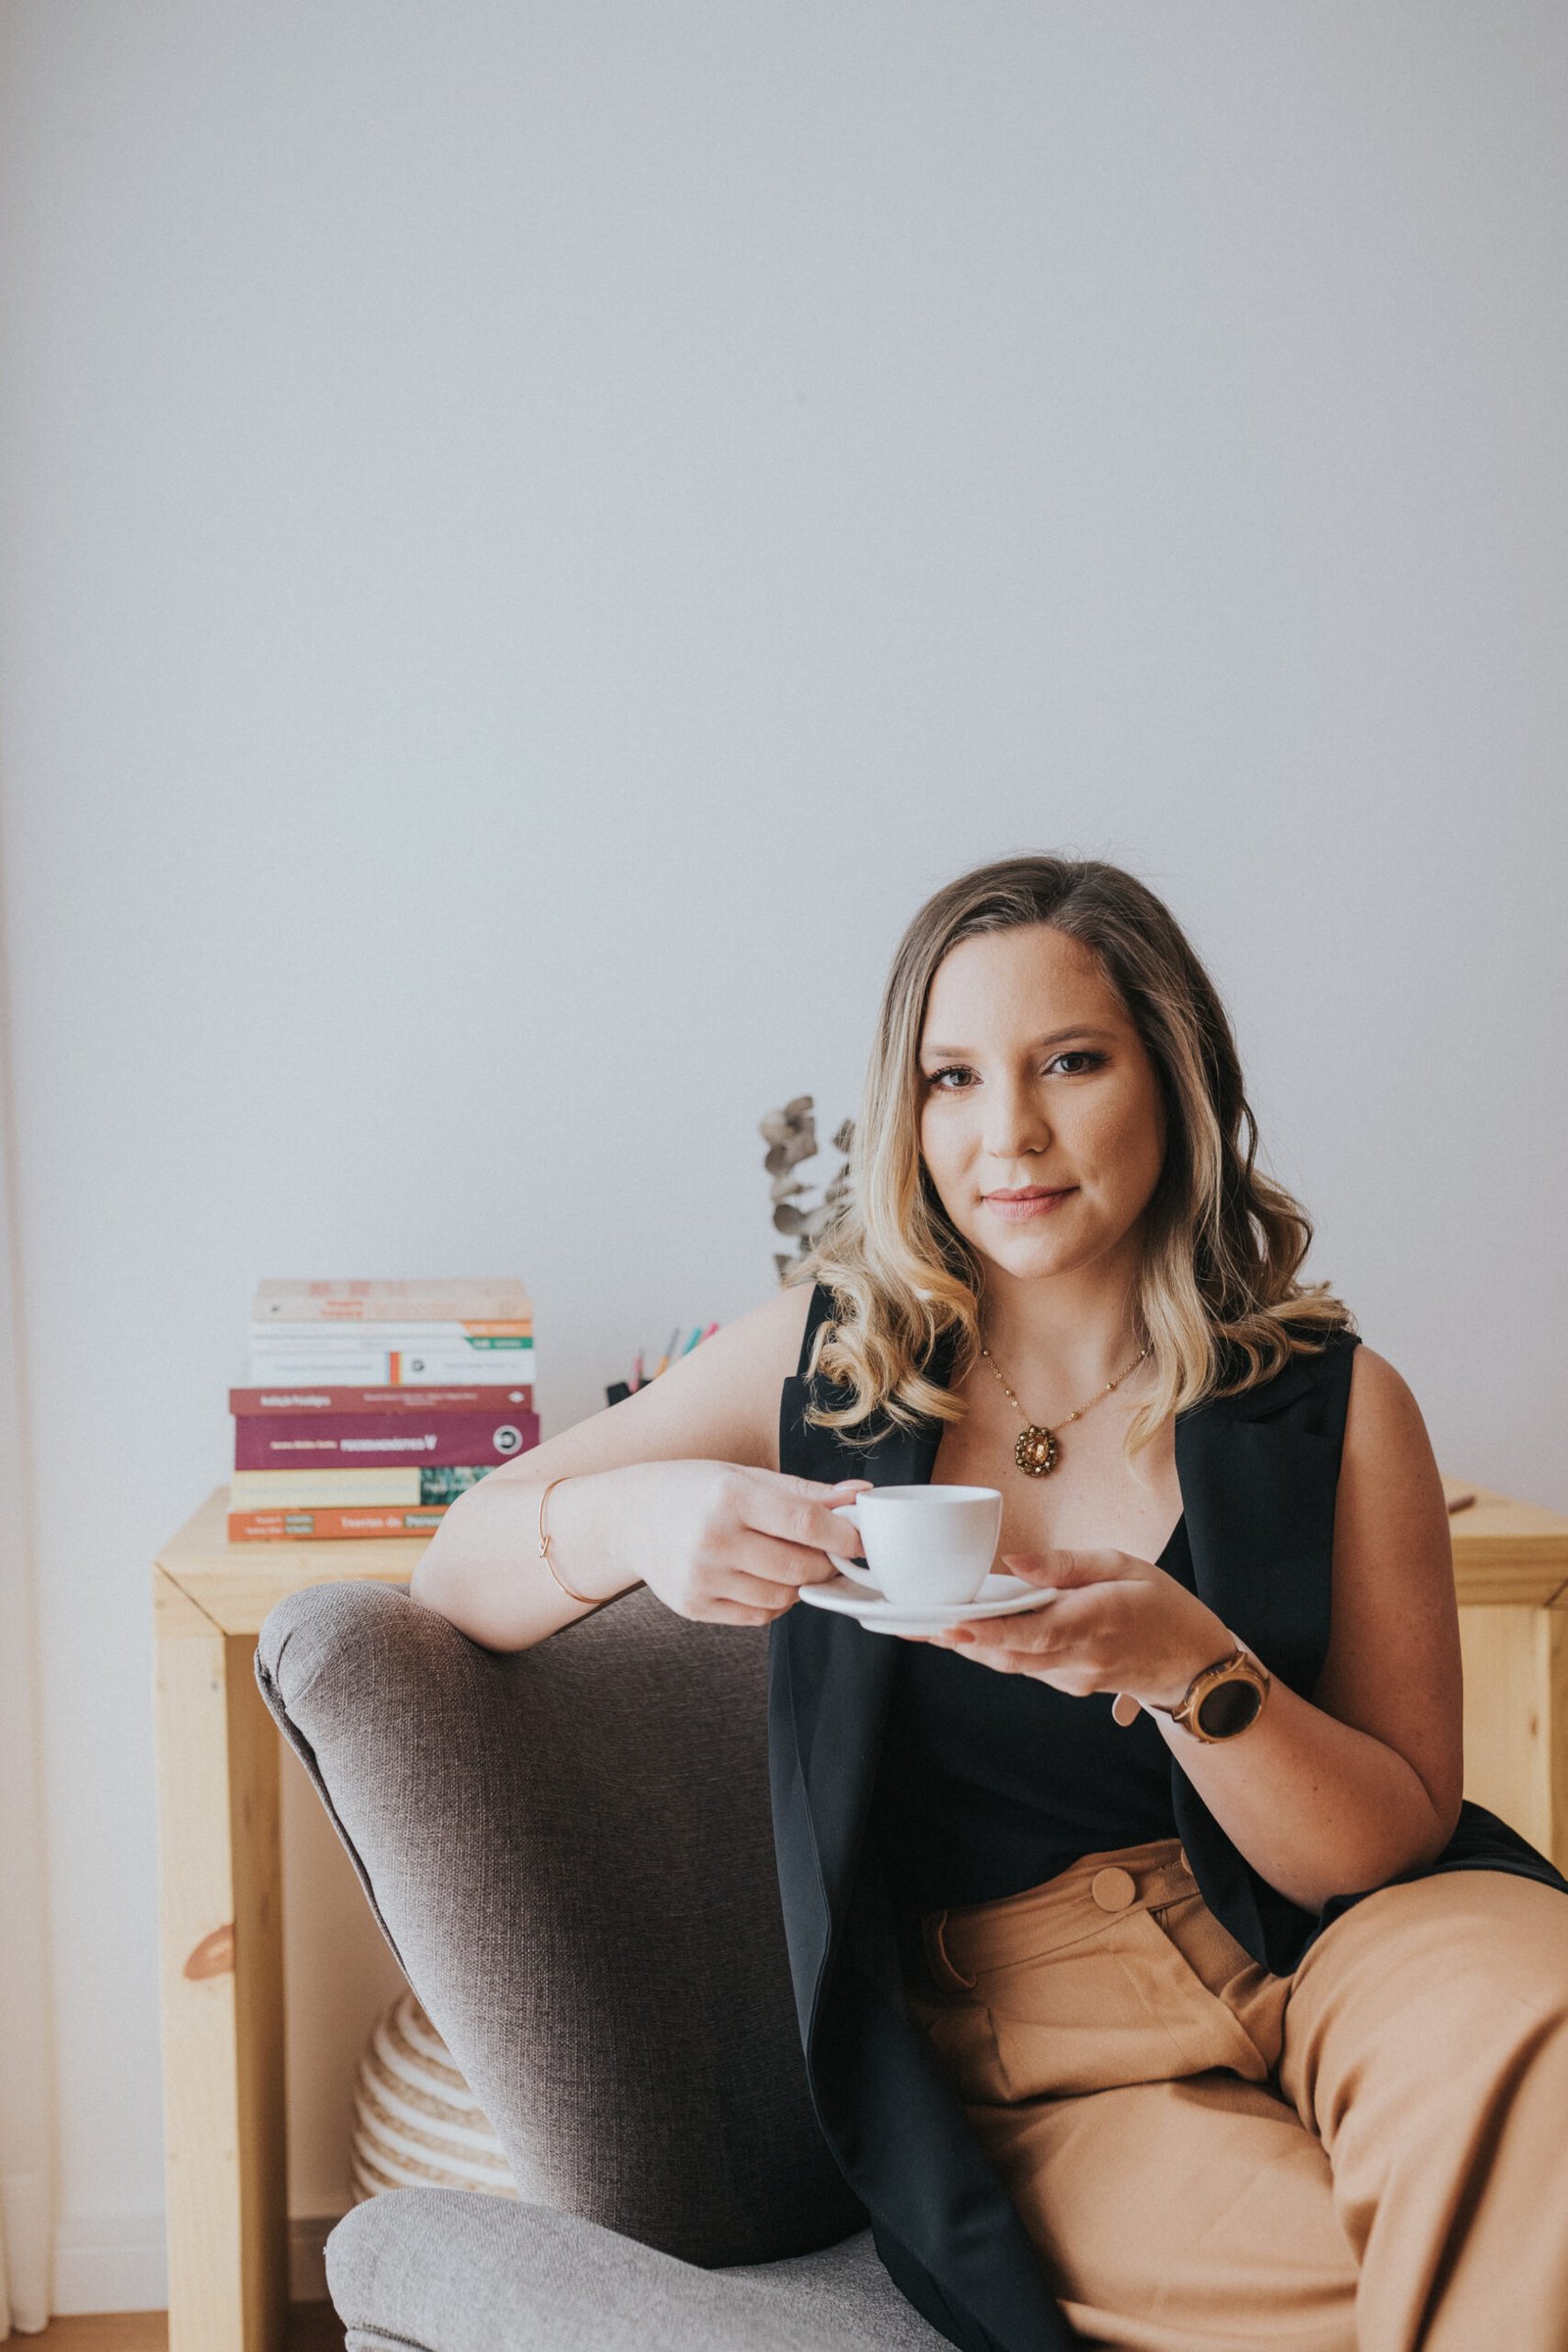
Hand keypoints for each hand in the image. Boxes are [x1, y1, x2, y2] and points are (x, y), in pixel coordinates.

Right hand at [594, 1460, 872, 1627]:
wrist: (626, 1517)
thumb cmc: (692, 1489)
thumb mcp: (743, 1476)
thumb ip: (804, 1491)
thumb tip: (861, 1495)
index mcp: (729, 1496)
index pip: (806, 1523)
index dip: (844, 1536)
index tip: (862, 1541)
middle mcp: (713, 1538)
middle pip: (800, 1567)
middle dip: (827, 1564)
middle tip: (829, 1553)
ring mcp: (701, 1577)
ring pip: (783, 1597)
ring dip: (800, 1584)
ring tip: (789, 1561)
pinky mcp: (693, 1606)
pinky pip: (758, 1616)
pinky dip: (774, 1601)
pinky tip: (762, 1578)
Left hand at [925, 1545, 1229, 1713]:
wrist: (1193, 1664)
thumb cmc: (1160, 1604)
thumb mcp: (1123, 1564)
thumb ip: (1066, 1564)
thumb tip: (1014, 1561)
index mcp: (1093, 1621)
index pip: (1030, 1632)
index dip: (986, 1633)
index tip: (949, 1625)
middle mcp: (1078, 1658)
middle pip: (1008, 1655)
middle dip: (960, 1641)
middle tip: (916, 1623)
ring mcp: (1073, 1678)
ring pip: (1011, 1665)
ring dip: (971, 1647)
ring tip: (927, 1625)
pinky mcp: (1069, 1685)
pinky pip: (1025, 1667)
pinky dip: (996, 1651)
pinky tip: (972, 1633)